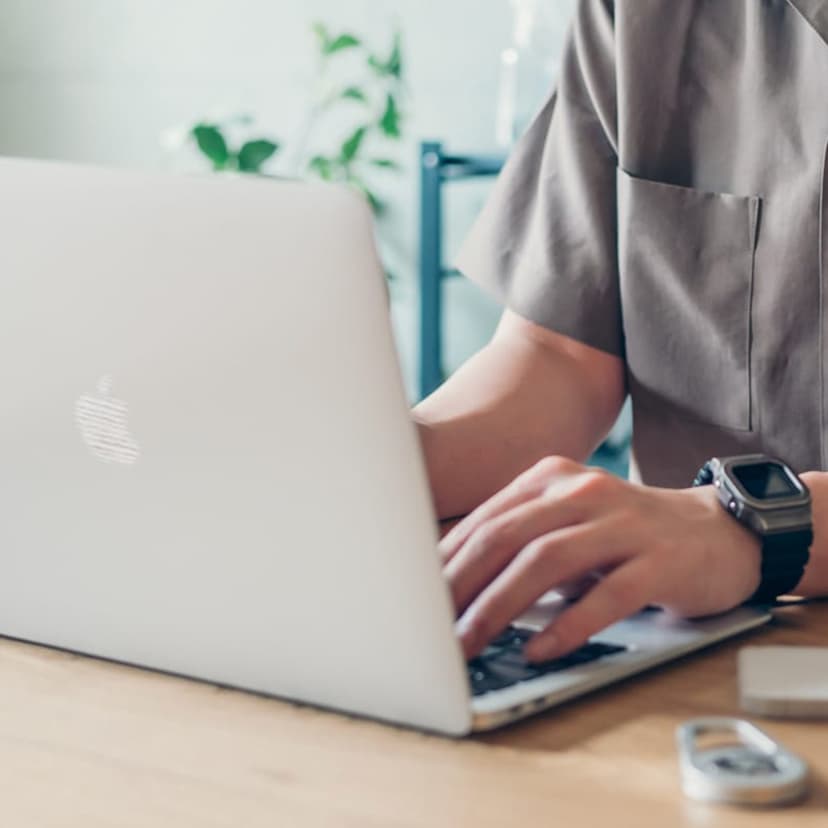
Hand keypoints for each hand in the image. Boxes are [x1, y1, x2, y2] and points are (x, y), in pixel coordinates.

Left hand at [439, 456, 761, 661]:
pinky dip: (568, 624)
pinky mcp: (660, 560)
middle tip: (429, 626)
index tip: (414, 596)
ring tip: (470, 643)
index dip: (445, 560)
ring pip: (547, 561)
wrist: (715, 531)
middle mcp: (582, 492)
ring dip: (500, 607)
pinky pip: (608, 595)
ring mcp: (623, 523)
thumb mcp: (568, 523)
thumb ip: (521, 541)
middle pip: (506, 536)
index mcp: (551, 479)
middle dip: (460, 585)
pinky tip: (540, 650)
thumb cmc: (626, 534)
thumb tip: (454, 590)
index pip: (485, 519)